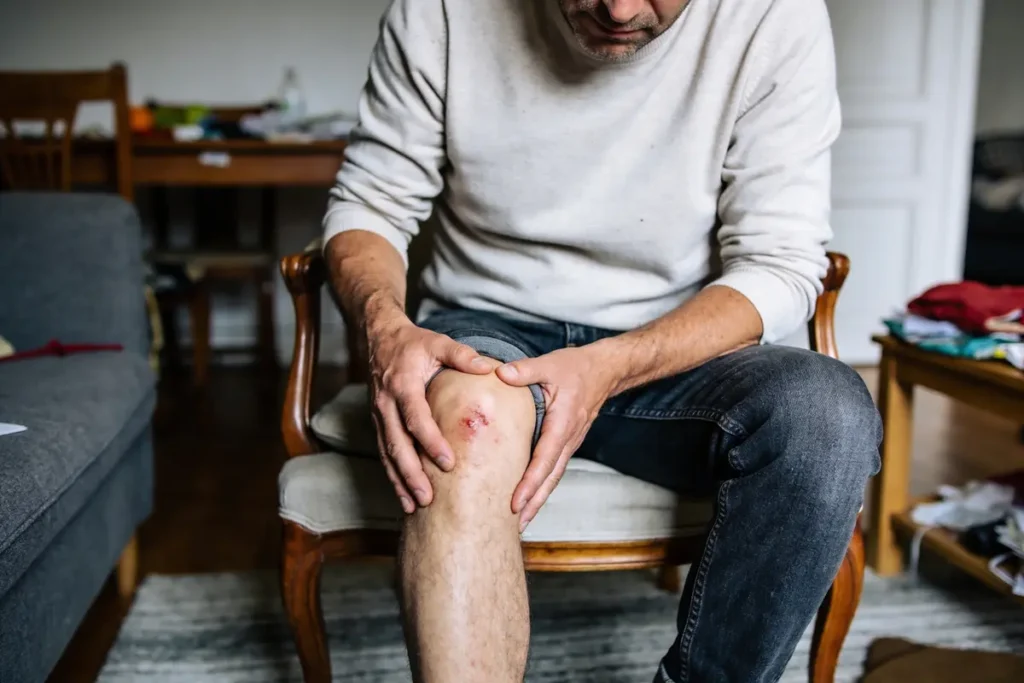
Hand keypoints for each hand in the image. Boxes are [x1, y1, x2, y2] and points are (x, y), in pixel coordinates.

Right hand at [366, 314, 493, 513]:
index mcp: (403, 384)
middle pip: (397, 444)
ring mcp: (379, 415)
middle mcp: (386, 403)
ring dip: (400, 481)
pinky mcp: (378, 423)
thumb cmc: (414, 343)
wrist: (379, 338)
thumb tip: (489, 368)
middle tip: (429, 498)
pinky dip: (393, 475)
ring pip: (387, 453)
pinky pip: (384, 453)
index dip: (430, 441)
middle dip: (411, 473)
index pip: (416, 418)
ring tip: (415, 506)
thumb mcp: (438, 342)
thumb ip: (462, 355)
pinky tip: (404, 496)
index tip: (448, 462)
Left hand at [496, 346, 616, 530]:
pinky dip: (542, 486)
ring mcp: (570, 443)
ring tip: (520, 521)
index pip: (544, 460)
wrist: (605, 371)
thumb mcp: (550, 364)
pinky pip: (554, 469)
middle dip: (533, 503)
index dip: (530, 483)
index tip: (515, 502)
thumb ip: (525, 371)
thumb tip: (500, 374)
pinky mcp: (567, 442)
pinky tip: (530, 497)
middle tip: (514, 526)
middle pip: (550, 479)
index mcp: (562, 424)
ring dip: (538, 500)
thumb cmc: (577, 368)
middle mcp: (568, 439)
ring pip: (553, 477)